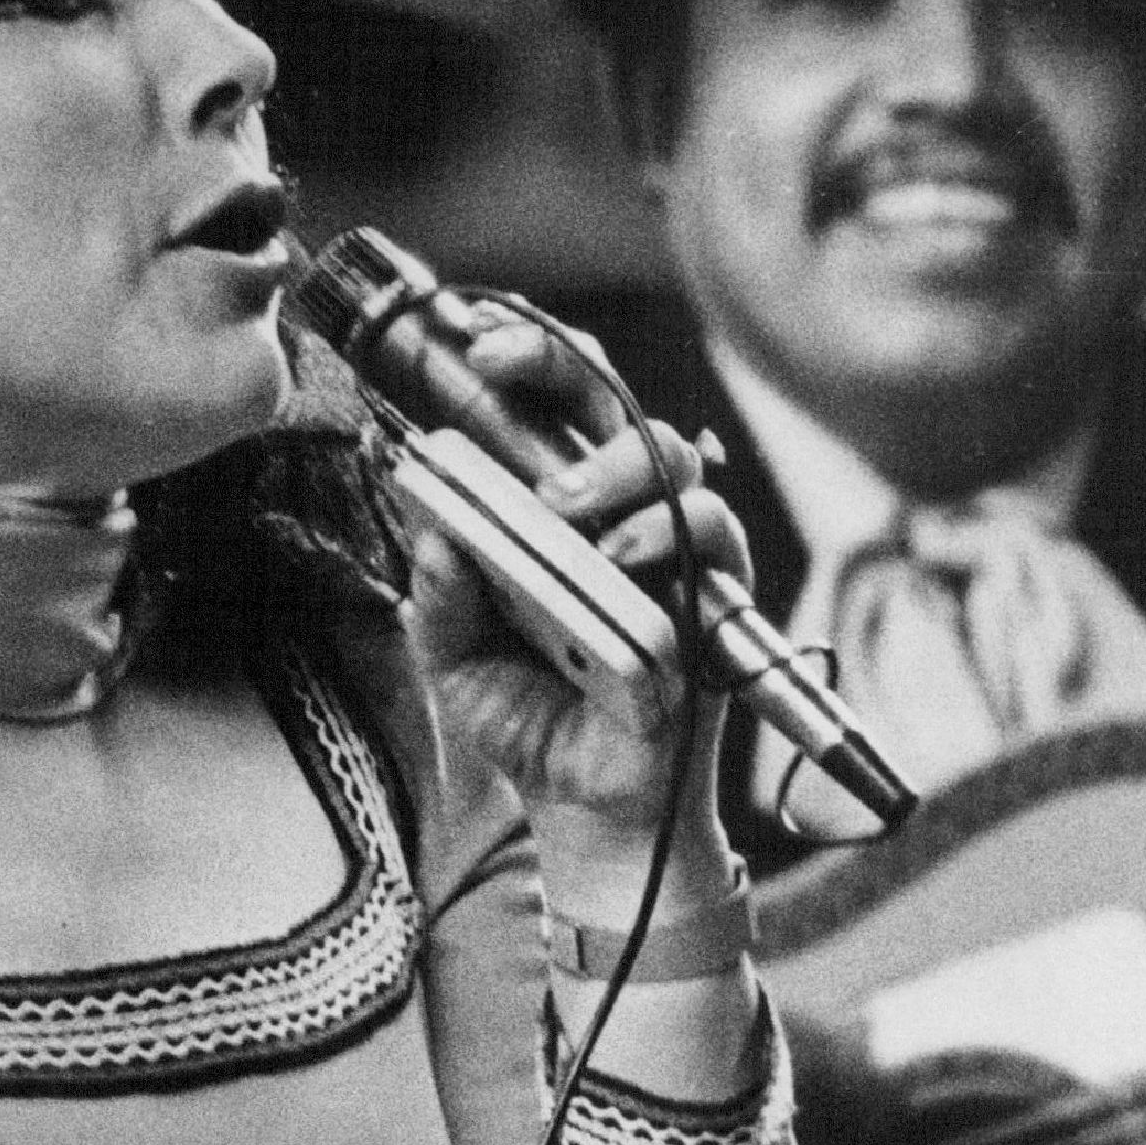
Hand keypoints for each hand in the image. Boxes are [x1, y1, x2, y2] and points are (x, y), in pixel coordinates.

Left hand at [402, 311, 750, 864]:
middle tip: (499, 368)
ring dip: (614, 463)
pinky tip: (622, 555)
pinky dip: (667, 533)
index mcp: (552, 504)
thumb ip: (437, 595)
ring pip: (670, 455)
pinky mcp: (713, 594)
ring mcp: (669, 546)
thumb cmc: (526, 714)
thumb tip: (433, 529)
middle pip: (609, 398)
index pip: (545, 403)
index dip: (519, 355)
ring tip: (565, 505)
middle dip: (556, 362)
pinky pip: (712, 535)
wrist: (583, 805)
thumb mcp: (452, 656)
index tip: (470, 339)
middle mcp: (616, 508)